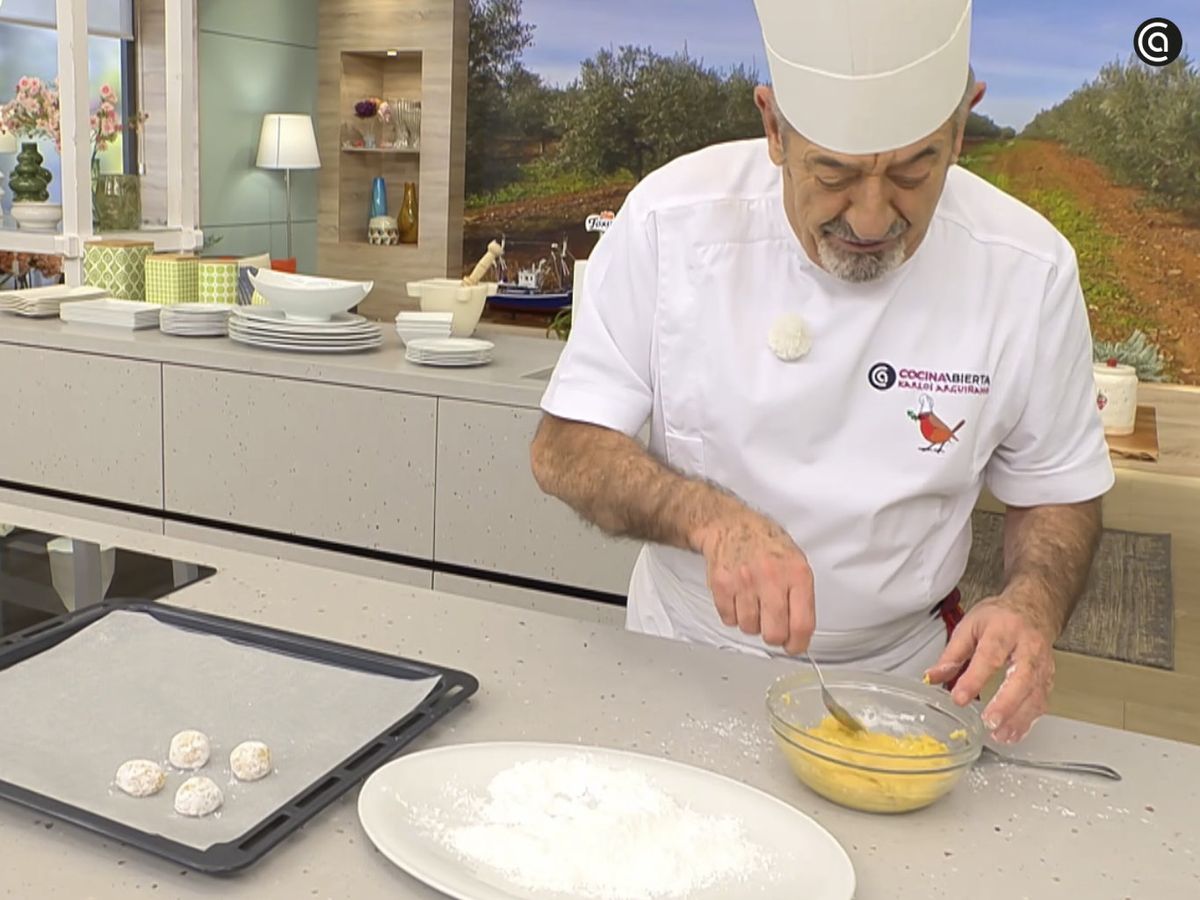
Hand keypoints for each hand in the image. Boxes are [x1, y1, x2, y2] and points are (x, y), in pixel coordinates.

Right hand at [693, 510, 814, 654]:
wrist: (731, 526)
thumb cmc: (766, 545)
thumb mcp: (796, 562)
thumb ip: (802, 597)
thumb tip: (801, 633)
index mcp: (796, 573)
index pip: (802, 623)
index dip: (798, 643)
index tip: (794, 646)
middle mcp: (771, 577)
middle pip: (774, 633)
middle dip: (774, 636)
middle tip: (772, 627)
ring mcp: (745, 581)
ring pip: (749, 628)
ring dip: (752, 622)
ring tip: (754, 603)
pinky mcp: (722, 585)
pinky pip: (729, 619)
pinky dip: (733, 614)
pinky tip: (739, 598)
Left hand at [925, 588, 1056, 743]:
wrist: (1033, 609)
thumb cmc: (1000, 617)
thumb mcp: (970, 625)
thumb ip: (952, 654)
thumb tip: (932, 677)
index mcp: (1004, 630)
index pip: (989, 656)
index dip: (974, 679)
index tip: (959, 697)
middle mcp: (1028, 647)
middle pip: (1022, 677)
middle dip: (1006, 703)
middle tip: (989, 721)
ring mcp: (1042, 664)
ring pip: (1036, 693)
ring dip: (1019, 718)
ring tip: (999, 735)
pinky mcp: (1048, 678)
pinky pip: (1041, 701)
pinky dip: (1028, 720)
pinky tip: (1013, 733)